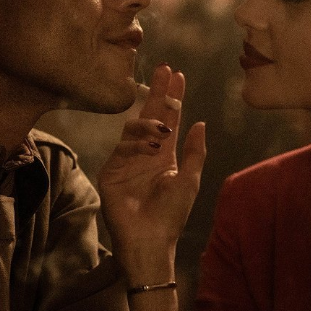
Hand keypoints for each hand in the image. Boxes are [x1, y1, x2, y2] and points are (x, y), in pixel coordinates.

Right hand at [98, 63, 205, 280]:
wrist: (149, 240)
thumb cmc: (171, 215)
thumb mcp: (189, 180)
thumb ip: (195, 151)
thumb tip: (200, 122)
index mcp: (164, 154)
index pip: (169, 119)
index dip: (172, 97)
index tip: (176, 75)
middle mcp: (144, 153)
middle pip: (149, 115)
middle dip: (156, 92)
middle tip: (163, 70)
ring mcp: (125, 161)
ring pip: (133, 128)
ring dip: (149, 123)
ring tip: (162, 131)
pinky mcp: (110, 171)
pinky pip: (121, 148)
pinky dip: (136, 145)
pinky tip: (150, 149)